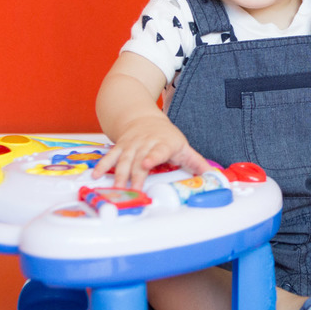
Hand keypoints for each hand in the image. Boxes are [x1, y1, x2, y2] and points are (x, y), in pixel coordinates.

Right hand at [91, 116, 208, 187]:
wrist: (143, 118)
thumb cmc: (165, 137)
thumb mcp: (182, 147)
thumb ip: (196, 163)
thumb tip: (214, 176)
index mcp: (164, 144)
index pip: (159, 150)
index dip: (153, 156)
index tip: (147, 163)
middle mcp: (146, 143)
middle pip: (139, 160)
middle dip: (135, 175)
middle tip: (133, 191)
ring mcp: (131, 145)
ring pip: (124, 160)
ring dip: (118, 174)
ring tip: (116, 189)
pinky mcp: (120, 147)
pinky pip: (110, 156)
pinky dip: (103, 165)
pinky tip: (96, 175)